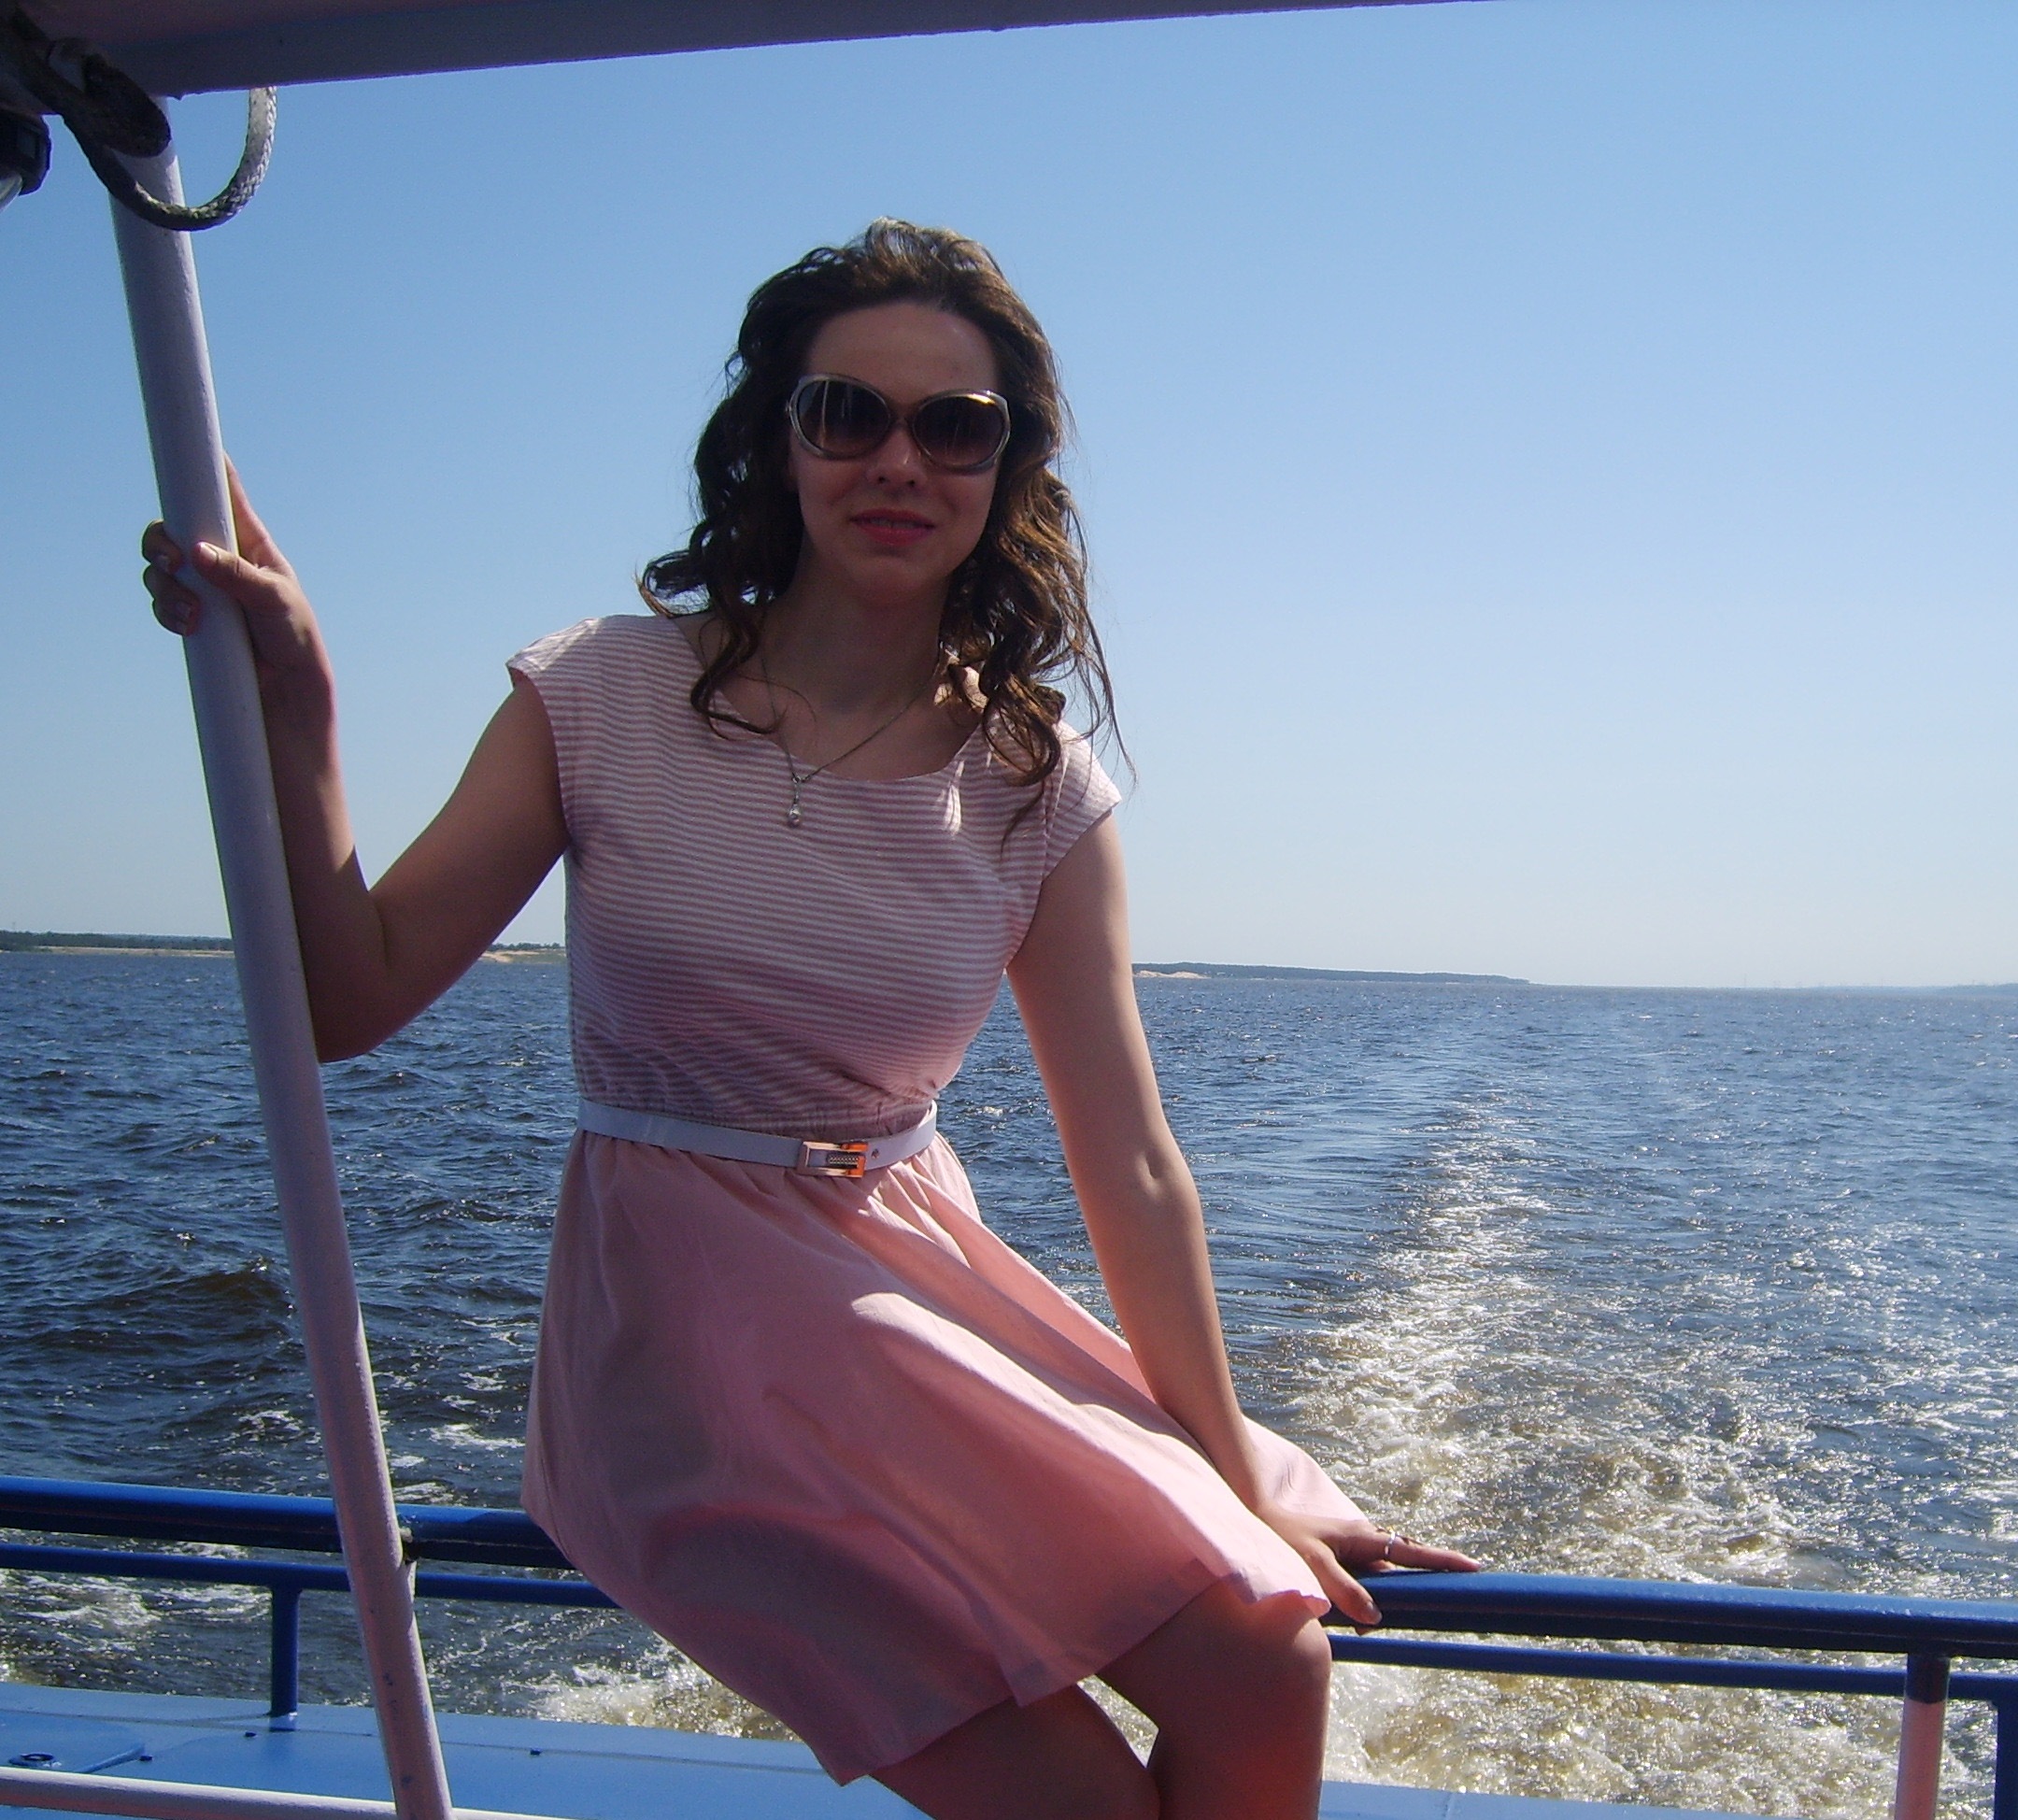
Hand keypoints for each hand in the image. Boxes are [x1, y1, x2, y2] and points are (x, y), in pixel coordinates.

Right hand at [141, 464, 332, 715]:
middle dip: (161, 542)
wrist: (288, 692)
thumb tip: (198, 553)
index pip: (224, 495)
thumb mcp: (275, 601)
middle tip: (172, 561)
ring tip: (191, 613)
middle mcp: (222, 559)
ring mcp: (203, 588)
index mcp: (250, 543)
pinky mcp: (192, 617)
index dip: (207, 468)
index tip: (195, 443)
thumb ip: (239, 576)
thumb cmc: (295, 637)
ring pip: (161, 569)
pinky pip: (162, 602)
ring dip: (165, 585)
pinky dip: (166, 610)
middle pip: (173, 530)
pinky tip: (186, 625)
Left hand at [1257, 1502, 1480, 1629]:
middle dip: (1421, 1585)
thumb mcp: (1314, 1566)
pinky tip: (1350, 1624)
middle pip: (1403, 1567)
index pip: (1412, 1551)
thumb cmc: (1285, 1539)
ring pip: (1380, 1584)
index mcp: (1363, 1537)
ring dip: (1381, 1604)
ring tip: (1363, 1627)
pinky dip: (1361, 1606)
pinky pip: (1361, 1588)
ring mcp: (1352, 1554)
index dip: (1443, 1561)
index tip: (1474, 1568)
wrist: (1256, 1520)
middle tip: (1445, 1602)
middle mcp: (1363, 1543)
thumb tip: (1376, 1616)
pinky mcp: (1340, 1565)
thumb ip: (1345, 1590)